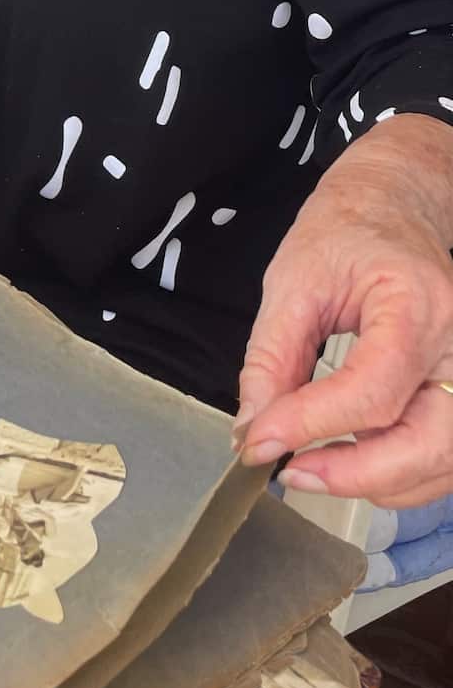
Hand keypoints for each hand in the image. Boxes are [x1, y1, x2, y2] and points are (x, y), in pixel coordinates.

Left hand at [237, 115, 452, 507]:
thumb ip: (271, 359)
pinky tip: (347, 458)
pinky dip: (397, 472)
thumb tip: (254, 430)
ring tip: (311, 467)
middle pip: (428, 444)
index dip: (312, 424)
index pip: (374, 389)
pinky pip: (442, 454)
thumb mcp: (292, 281)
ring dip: (376, 482)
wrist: (394, 206)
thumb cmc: (346, 231)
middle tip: (290, 471)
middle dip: (355, 474)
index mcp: (419, 304)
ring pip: (442, 462)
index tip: (259, 441)